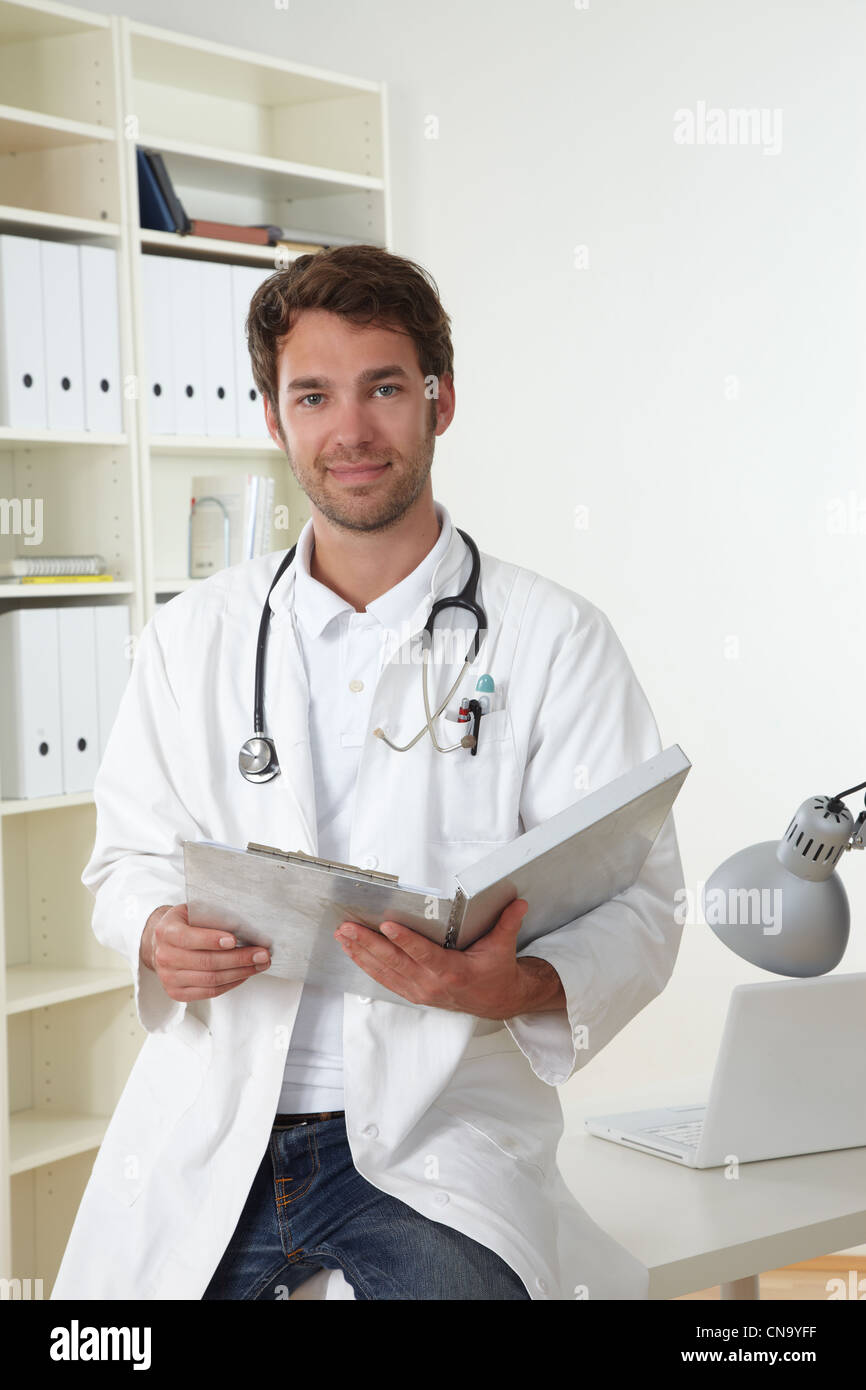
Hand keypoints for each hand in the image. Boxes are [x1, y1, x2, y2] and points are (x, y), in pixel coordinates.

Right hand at [140, 903, 270, 1001]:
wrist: (163, 943)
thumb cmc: (185, 924)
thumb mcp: (192, 911)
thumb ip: (211, 916)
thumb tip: (245, 926)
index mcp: (166, 931)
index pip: (189, 938)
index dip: (211, 939)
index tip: (234, 940)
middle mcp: (164, 956)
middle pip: (206, 962)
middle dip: (239, 958)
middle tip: (262, 954)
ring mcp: (169, 977)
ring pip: (211, 980)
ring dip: (240, 972)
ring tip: (260, 964)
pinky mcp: (177, 993)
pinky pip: (210, 992)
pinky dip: (231, 983)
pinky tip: (245, 974)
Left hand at [334, 898, 559, 1017]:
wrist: (497, 1000)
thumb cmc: (496, 972)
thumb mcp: (504, 946)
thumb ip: (508, 922)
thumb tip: (518, 901)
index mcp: (453, 972)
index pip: (424, 955)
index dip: (404, 940)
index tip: (386, 925)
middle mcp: (432, 984)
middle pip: (395, 963)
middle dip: (368, 944)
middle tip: (348, 927)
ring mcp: (420, 992)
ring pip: (384, 972)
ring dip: (361, 953)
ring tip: (343, 936)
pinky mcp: (413, 994)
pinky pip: (385, 980)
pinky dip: (367, 965)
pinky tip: (353, 952)